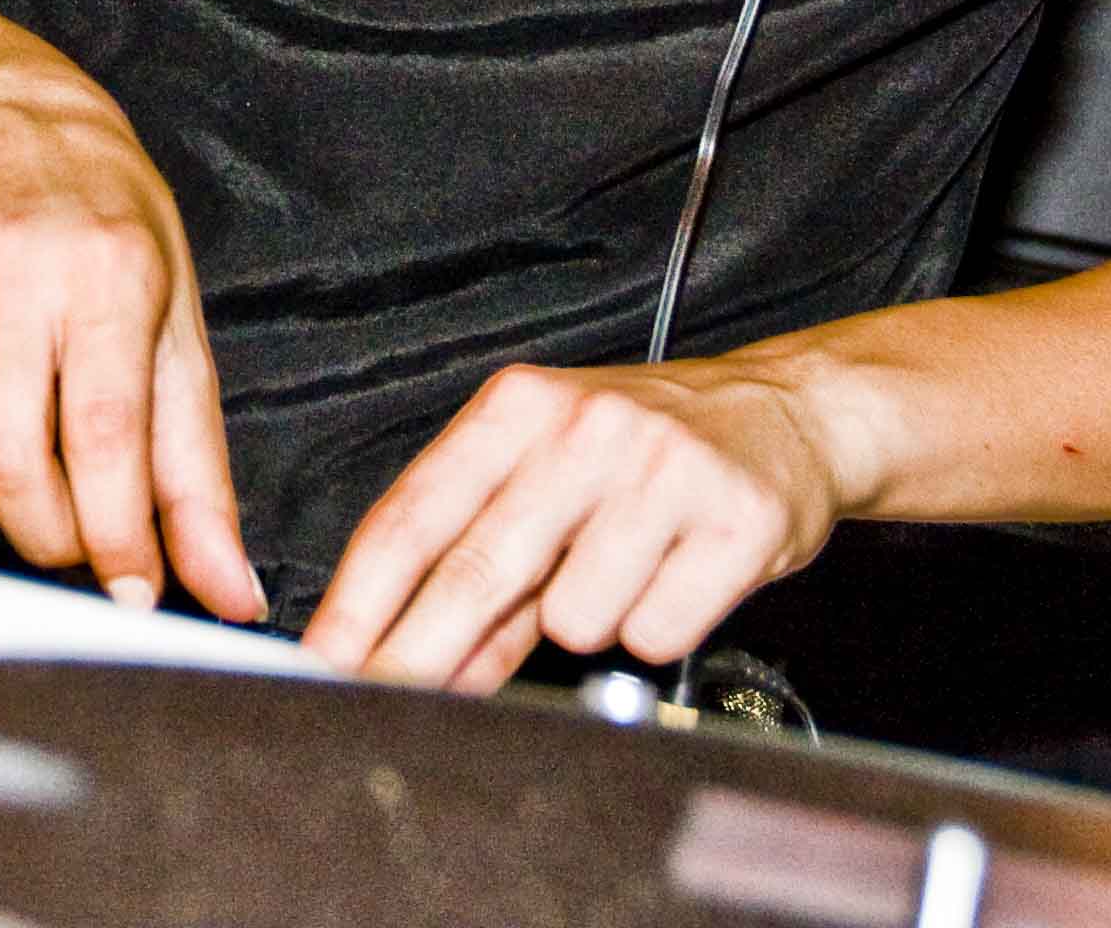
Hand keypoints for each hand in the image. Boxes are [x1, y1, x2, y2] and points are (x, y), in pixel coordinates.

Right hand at [0, 64, 264, 623]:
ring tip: (22, 483)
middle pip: (5, 455)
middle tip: (73, 541)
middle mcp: (16, 261)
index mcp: (111, 272)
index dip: (113, 535)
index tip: (129, 587)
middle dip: (43, 533)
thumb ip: (197, 470)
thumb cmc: (110, 228)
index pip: (102, 435)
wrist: (12, 123)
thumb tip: (228, 588)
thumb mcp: (178, 331)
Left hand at [300, 356, 850, 691]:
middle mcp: (585, 427)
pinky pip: (655, 631)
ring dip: (586, 622)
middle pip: (474, 570)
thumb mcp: (547, 480)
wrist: (786, 413)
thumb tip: (411, 662)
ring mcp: (662, 470)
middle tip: (385, 701)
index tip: (324, 661)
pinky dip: (656, 625)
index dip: (360, 599)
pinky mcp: (734, 520)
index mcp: (519, 408)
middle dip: (418, 654)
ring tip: (624, 571)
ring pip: (575, 617)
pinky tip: (675, 576)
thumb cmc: (647, 451)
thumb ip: (480, 571)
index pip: (414, 514)